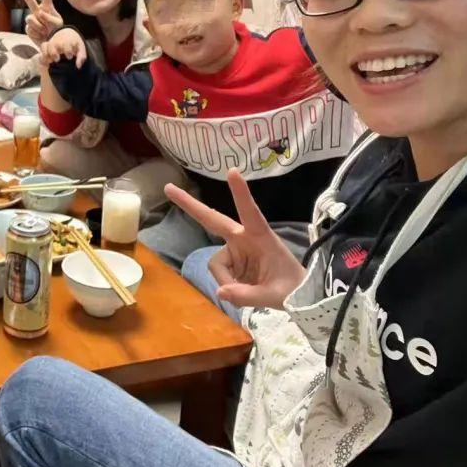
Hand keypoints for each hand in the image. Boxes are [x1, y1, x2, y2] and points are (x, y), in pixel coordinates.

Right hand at [15, 0, 63, 46]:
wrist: (52, 44)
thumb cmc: (58, 32)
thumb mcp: (58, 24)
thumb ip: (50, 18)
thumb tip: (39, 13)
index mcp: (47, 7)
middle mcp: (38, 11)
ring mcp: (32, 19)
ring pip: (31, 19)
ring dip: (39, 27)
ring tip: (45, 32)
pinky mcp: (28, 28)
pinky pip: (30, 29)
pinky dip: (36, 33)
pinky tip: (40, 35)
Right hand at [42, 28, 86, 67]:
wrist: (67, 34)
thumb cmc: (74, 44)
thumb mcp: (81, 49)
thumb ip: (81, 56)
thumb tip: (78, 66)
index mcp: (68, 41)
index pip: (66, 44)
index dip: (67, 51)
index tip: (69, 57)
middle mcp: (58, 42)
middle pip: (53, 45)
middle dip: (54, 53)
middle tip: (57, 59)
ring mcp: (51, 43)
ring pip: (45, 46)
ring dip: (46, 54)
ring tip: (50, 62)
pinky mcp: (46, 46)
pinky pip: (42, 48)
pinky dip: (42, 55)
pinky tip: (46, 63)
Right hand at [165, 169, 305, 309]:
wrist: (298, 295)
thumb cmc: (292, 288)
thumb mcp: (274, 296)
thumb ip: (247, 295)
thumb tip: (220, 291)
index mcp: (261, 237)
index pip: (250, 212)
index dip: (240, 193)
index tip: (233, 171)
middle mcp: (244, 238)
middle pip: (212, 219)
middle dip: (190, 205)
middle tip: (168, 188)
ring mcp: (236, 248)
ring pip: (217, 263)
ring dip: (226, 279)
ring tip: (246, 292)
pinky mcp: (232, 260)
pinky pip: (220, 273)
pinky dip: (227, 284)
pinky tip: (241, 289)